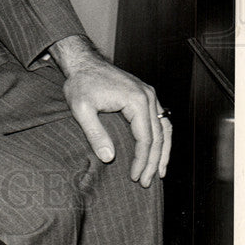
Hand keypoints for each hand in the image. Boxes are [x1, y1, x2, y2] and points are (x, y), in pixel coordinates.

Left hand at [48, 35, 171, 186]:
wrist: (82, 62)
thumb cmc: (80, 83)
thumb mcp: (81, 109)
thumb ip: (95, 133)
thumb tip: (109, 157)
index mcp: (136, 100)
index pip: (146, 139)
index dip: (142, 161)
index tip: (136, 177)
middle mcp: (148, 96)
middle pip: (159, 136)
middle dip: (153, 162)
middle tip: (147, 183)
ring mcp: (149, 94)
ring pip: (165, 129)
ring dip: (163, 152)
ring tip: (158, 173)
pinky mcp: (145, 95)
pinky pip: (160, 120)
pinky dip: (161, 138)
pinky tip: (158, 152)